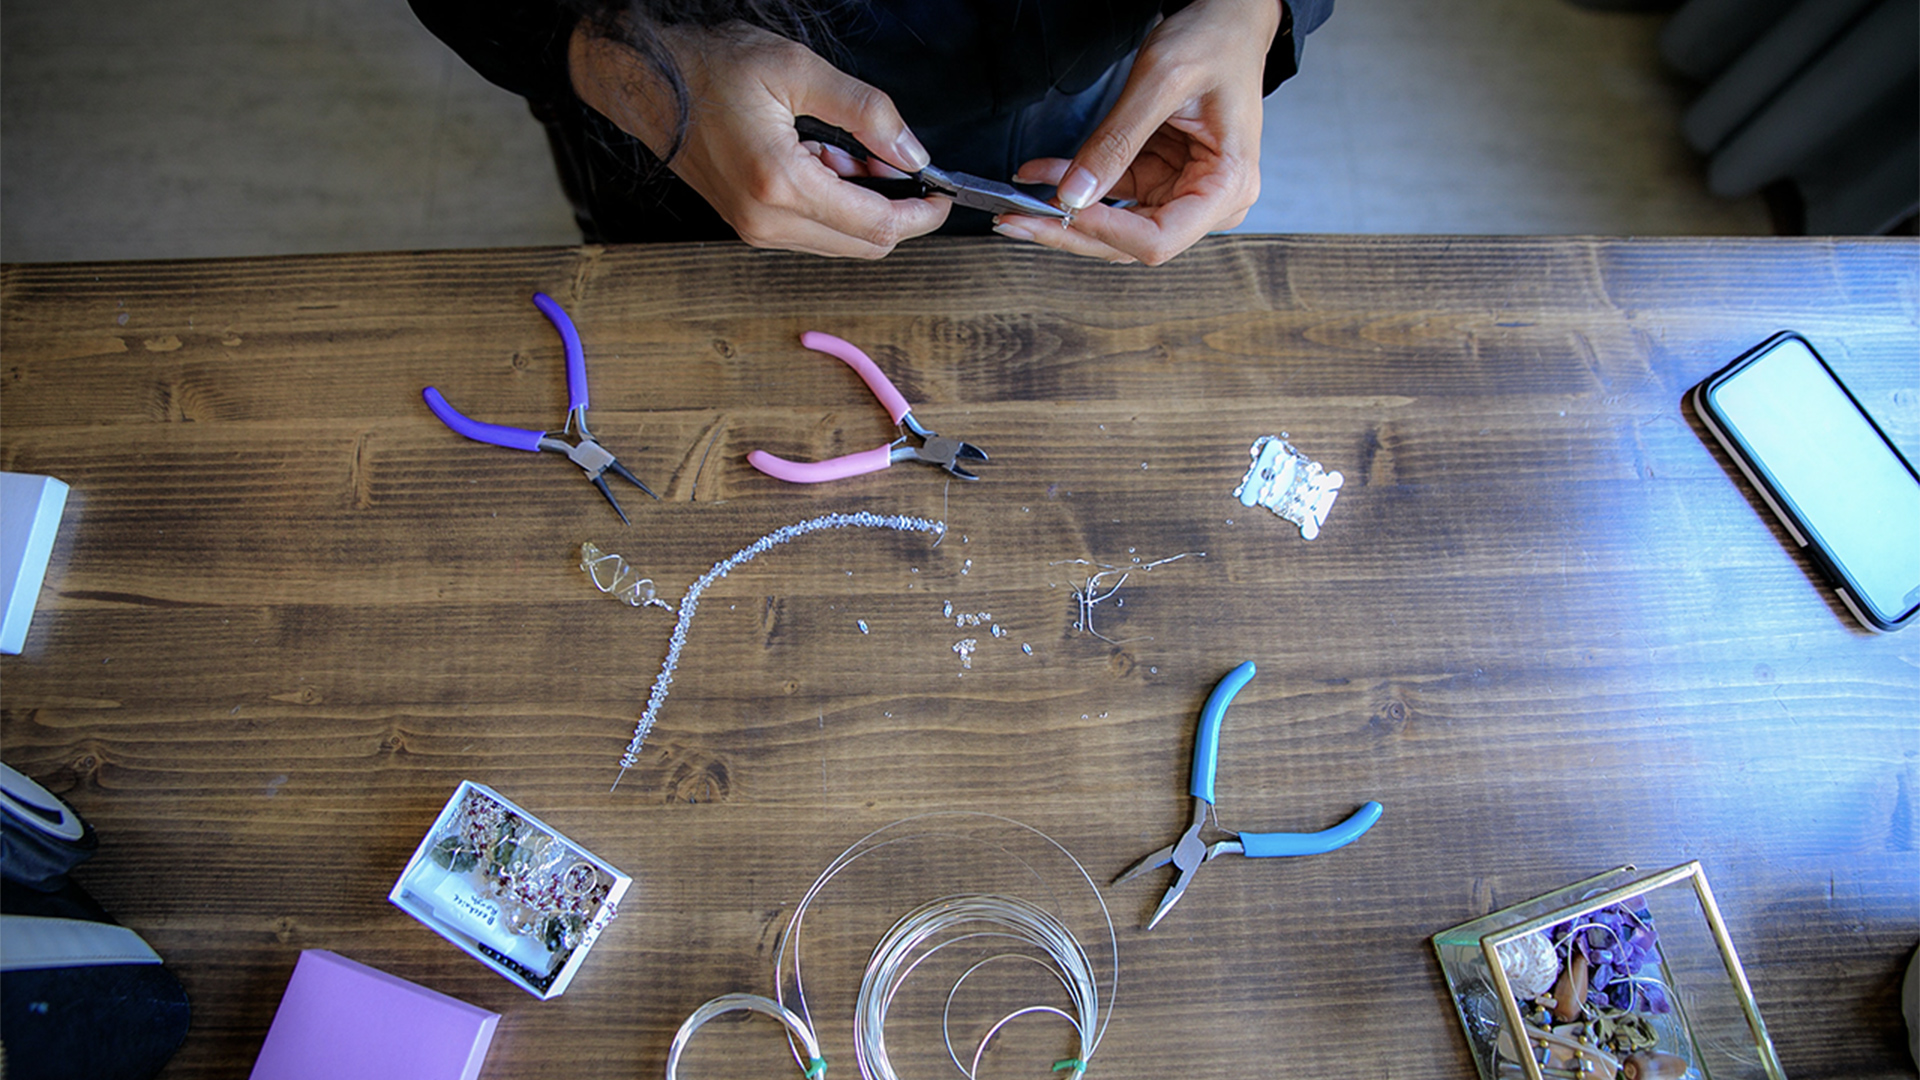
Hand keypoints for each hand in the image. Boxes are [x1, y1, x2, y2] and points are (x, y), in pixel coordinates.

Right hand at [568, 20, 949, 257]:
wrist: (646, 82)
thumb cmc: (710, 68)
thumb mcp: (797, 70)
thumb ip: (865, 112)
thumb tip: (912, 153)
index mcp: (780, 185)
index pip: (877, 226)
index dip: (922, 214)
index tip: (944, 194)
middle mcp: (767, 222)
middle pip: (865, 246)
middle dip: (897, 212)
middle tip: (897, 162)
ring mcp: (756, 231)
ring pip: (841, 243)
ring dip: (863, 207)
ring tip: (848, 153)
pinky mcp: (750, 227)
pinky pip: (813, 233)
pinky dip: (836, 207)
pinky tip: (823, 163)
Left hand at [995, 0, 1282, 264]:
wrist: (1228, 22)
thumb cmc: (1215, 42)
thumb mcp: (1161, 82)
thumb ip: (1116, 141)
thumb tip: (1074, 193)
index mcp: (1227, 186)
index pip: (1158, 238)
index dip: (1103, 230)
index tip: (1060, 210)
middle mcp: (1210, 201)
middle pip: (1131, 242)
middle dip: (1071, 232)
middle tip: (1016, 221)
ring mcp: (1182, 192)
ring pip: (1114, 226)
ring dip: (1063, 214)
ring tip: (1015, 203)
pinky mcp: (1160, 179)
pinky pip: (1110, 196)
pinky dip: (1073, 185)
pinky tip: (1039, 174)